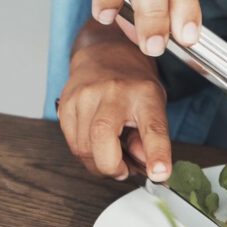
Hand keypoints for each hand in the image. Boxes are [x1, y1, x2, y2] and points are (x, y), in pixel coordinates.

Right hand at [58, 20, 172, 180]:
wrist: (106, 54)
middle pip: (102, 137)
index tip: (160, 173)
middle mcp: (113, 91)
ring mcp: (85, 95)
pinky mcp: (66, 103)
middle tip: (122, 169)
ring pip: (83, 147)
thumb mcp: (154, 106)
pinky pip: (72, 143)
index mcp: (144, 94)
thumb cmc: (133, 84)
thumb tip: (149, 167)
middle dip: (111, 165)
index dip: (157, 153)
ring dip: (98, 162)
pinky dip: (85, 152)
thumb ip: (152, 138)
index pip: (152, 126)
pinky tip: (95, 142)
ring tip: (111, 152)